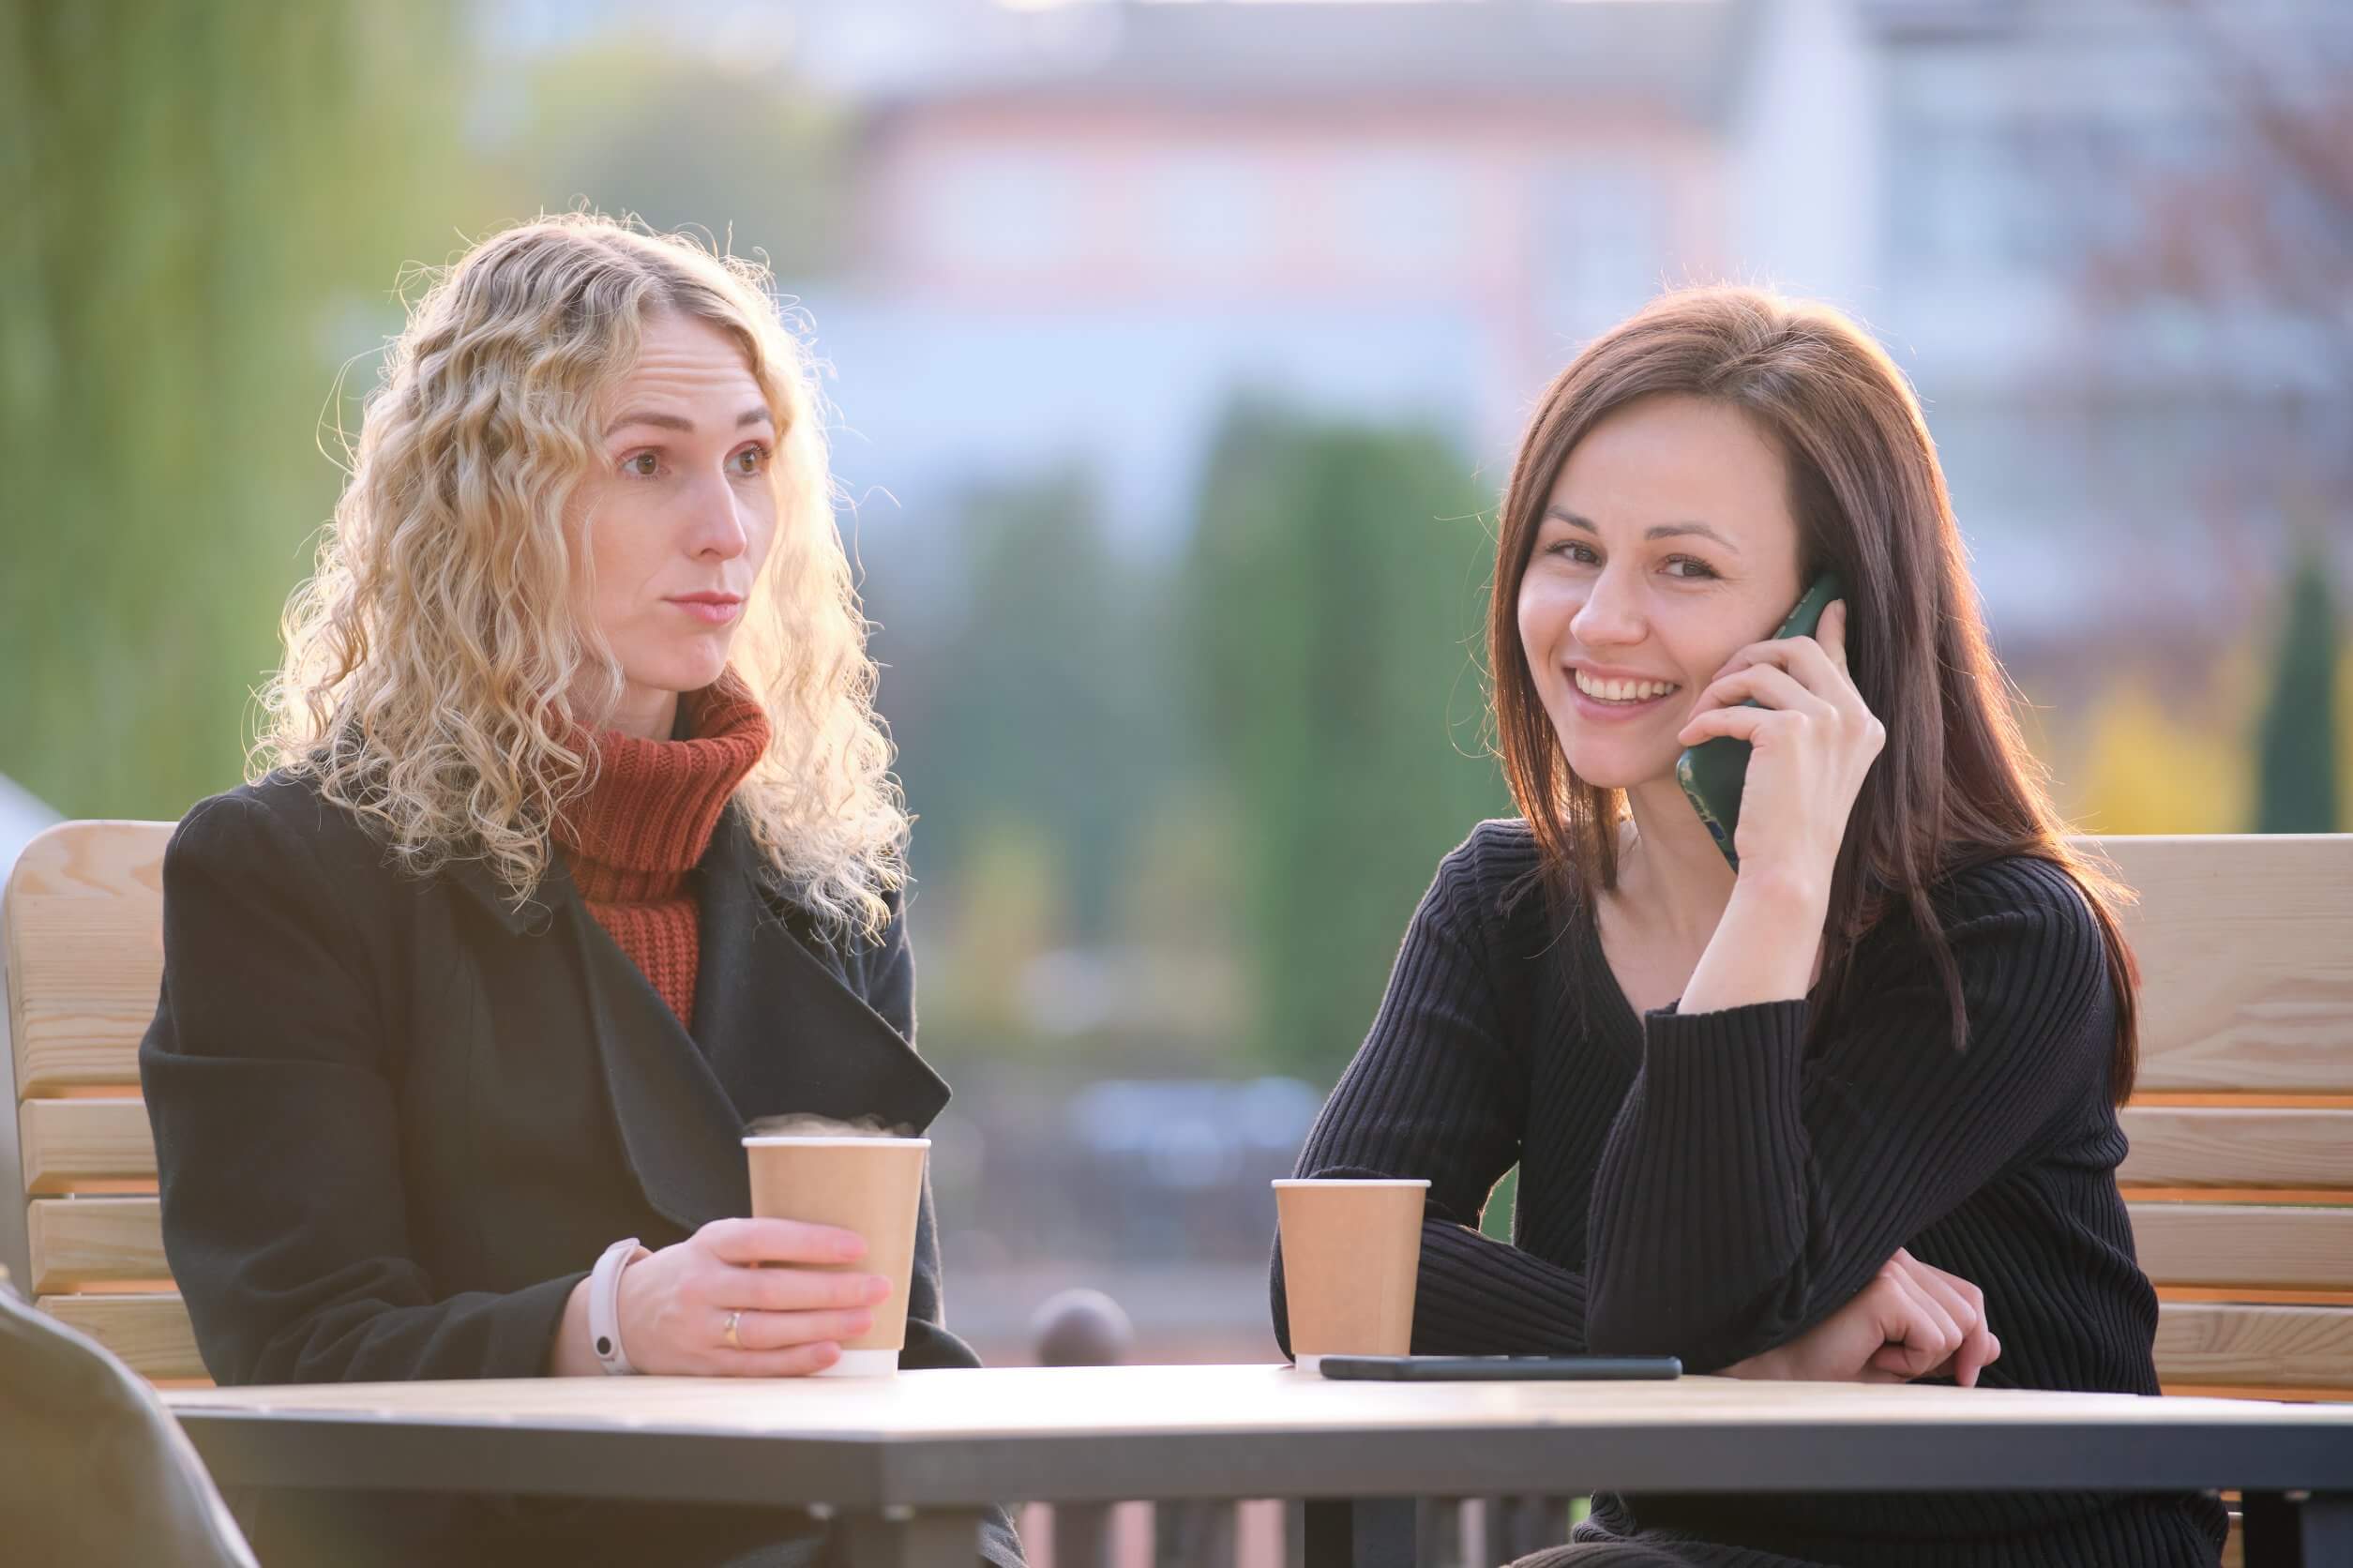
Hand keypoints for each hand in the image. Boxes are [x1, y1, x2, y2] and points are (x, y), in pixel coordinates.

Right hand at [614, 1217, 890, 1376]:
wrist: (625, 1313)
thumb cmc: (693, 1270)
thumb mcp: (716, 1244)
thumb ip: (762, 1245)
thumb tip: (837, 1248)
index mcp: (710, 1243)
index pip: (763, 1238)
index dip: (810, 1242)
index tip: (857, 1245)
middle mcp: (702, 1285)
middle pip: (772, 1289)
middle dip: (831, 1289)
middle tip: (876, 1287)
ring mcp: (700, 1328)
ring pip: (767, 1330)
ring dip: (821, 1326)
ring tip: (864, 1319)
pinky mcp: (703, 1364)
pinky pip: (756, 1365)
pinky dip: (796, 1361)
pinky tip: (830, 1353)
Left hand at [1674, 599, 1882, 902]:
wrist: (1790, 869)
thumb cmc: (1789, 827)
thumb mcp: (1809, 770)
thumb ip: (1806, 725)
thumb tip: (1776, 687)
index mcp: (1863, 724)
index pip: (1842, 659)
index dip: (1829, 626)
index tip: (1827, 601)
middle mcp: (1853, 716)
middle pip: (1799, 648)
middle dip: (1752, 652)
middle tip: (1722, 676)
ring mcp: (1826, 721)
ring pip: (1761, 670)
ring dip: (1720, 687)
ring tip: (1700, 714)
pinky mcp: (1789, 732)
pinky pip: (1735, 707)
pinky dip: (1705, 720)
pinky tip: (1690, 737)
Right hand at [1722, 1249, 2000, 1387]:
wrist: (1781, 1376)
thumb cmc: (1831, 1364)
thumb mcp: (1902, 1356)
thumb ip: (1944, 1345)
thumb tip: (1994, 1344)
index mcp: (1898, 1263)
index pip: (1967, 1296)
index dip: (1969, 1340)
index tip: (1957, 1376)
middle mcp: (1895, 1255)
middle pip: (1970, 1312)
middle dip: (1942, 1354)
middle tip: (1885, 1358)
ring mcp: (1889, 1266)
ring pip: (1958, 1329)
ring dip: (1922, 1360)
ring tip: (1872, 1353)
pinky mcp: (1882, 1287)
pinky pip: (1936, 1339)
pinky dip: (1911, 1363)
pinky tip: (1869, 1354)